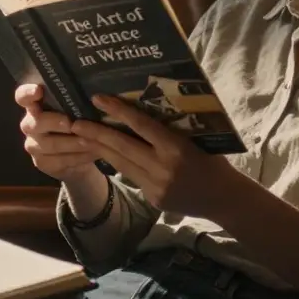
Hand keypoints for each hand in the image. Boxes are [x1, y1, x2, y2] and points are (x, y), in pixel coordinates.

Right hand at [16, 84, 100, 182]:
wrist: (82, 153)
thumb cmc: (81, 122)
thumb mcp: (80, 109)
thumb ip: (77, 101)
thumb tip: (94, 94)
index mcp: (36, 105)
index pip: (23, 97)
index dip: (27, 93)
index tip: (38, 90)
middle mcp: (30, 123)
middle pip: (35, 122)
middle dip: (54, 122)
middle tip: (72, 124)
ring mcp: (33, 144)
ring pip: (48, 144)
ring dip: (71, 143)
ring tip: (91, 140)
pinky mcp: (41, 162)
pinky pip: (57, 161)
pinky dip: (77, 157)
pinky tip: (91, 153)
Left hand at [71, 94, 240, 219]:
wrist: (224, 199)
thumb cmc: (214, 161)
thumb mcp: (197, 139)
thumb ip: (171, 130)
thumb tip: (144, 110)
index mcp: (177, 148)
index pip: (142, 126)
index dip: (118, 111)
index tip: (98, 99)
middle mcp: (163, 167)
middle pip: (122, 146)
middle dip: (96, 133)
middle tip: (75, 122)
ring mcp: (156, 185)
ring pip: (121, 163)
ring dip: (100, 148)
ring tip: (82, 136)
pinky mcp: (152, 198)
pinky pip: (130, 176)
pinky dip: (117, 163)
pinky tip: (104, 153)